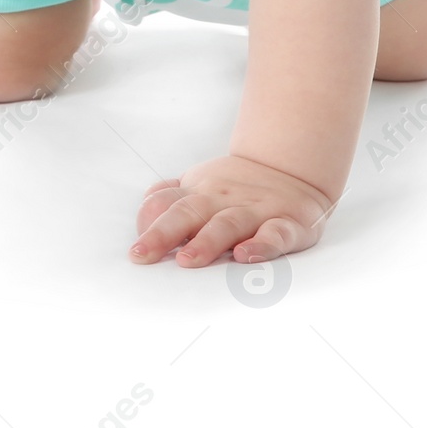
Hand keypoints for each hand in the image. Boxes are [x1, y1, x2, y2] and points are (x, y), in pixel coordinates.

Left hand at [128, 153, 336, 266]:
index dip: (148, 223)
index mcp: (198, 193)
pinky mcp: (288, 223)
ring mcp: (255, 210)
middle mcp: (222, 200)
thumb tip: (142, 214)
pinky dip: (262, 245)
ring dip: (207, 241)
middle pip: (189, 213)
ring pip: (228, 224)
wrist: (290, 168)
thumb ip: (169, 197)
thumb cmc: (235, 187)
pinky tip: (246, 256)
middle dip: (164, 234)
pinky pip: (276, 234)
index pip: (166, 204)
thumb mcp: (198, 185)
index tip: (136, 251)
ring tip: (188, 260)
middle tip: (143, 254)